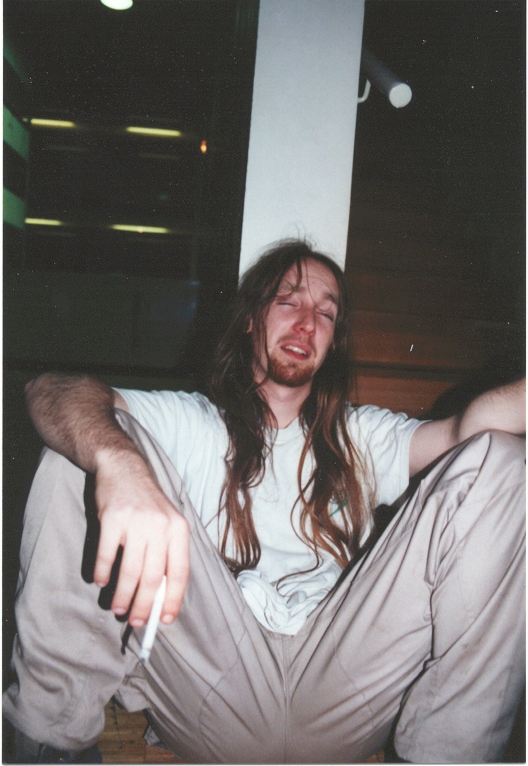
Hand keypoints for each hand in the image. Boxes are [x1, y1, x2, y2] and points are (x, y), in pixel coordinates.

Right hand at [92, 448, 189, 626]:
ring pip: (130, 572)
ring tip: (116, 608)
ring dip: (122, 595)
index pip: (180, 573)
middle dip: (144, 606)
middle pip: (153, 578)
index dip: (173, 600)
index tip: (165, 621)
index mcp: (179, 530)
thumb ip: (167, 554)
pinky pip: (107, 555)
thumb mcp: (167, 523)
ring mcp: (136, 522)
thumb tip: (160, 597)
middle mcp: (161, 526)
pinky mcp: (112, 518)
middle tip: (135, 622)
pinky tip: (101, 581)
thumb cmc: (148, 503)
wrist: (124, 468)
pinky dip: (103, 573)